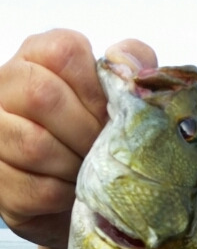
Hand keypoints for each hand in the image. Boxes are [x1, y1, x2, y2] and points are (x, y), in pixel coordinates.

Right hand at [0, 29, 156, 248]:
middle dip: (85, 132)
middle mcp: (6, 87)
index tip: (110, 116)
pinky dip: (66, 195)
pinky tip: (75, 192)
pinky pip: (35, 188)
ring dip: (76, 166)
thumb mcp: (122, 99)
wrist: (84, 196)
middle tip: (103, 151)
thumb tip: (128, 64)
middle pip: (40, 95)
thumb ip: (130, 70)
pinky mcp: (0, 182)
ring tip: (90, 172)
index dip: (96, 91)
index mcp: (38, 57)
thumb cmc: (101, 140)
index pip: (63, 52)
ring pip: (33, 145)